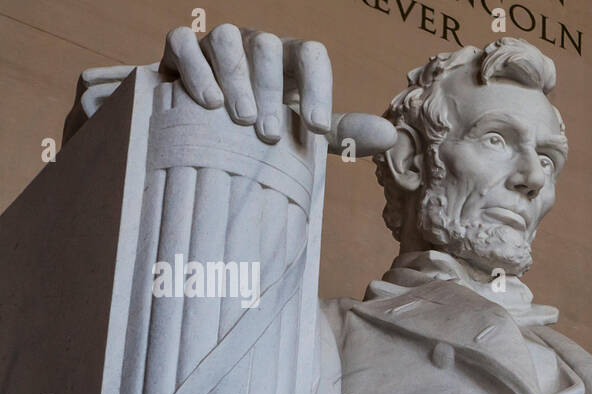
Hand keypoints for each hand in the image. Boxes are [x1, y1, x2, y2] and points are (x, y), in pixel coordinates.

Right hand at [75, 25, 395, 156]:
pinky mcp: (181, 48)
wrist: (201, 126)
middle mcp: (256, 45)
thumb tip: (391, 135)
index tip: (316, 130)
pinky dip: (196, 69)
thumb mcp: (303, 130)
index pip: (312, 55)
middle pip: (270, 47)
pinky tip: (205, 102)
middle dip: (272, 90)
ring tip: (242, 120)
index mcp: (291, 61)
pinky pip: (184, 43)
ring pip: (228, 40)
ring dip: (236, 78)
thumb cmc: (263, 127)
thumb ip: (343, 131)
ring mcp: (217, 42)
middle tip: (272, 135)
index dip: (318, 87)